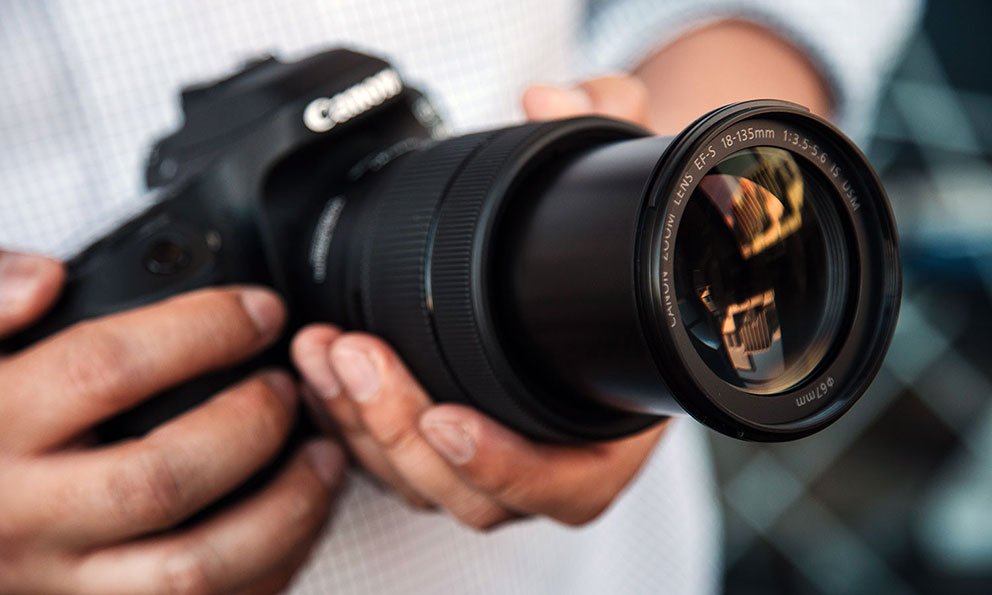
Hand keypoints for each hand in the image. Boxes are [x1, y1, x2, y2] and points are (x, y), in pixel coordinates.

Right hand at [0, 249, 345, 594]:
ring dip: (282, 511)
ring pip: (192, 569)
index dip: (204, 331)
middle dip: (251, 424)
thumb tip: (44, 280)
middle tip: (287, 387)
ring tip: (322, 457)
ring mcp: (61, 583)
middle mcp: (23, 517)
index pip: (106, 370)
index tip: (259, 312)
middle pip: (163, 478)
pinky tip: (296, 523)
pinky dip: (269, 571)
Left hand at [291, 77, 666, 530]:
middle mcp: (557, 454)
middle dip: (399, 431)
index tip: (447, 418)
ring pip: (422, 486)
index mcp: (614, 424)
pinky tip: (318, 366)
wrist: (600, 259)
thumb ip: (609, 128)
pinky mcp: (450, 442)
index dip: (505, 467)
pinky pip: (394, 463)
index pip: (570, 486)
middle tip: (354, 355)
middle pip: (474, 499)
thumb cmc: (617, 240)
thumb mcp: (627, 174)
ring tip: (322, 350)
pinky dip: (348, 423)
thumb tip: (550, 100)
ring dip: (360, 427)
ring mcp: (499, 455)